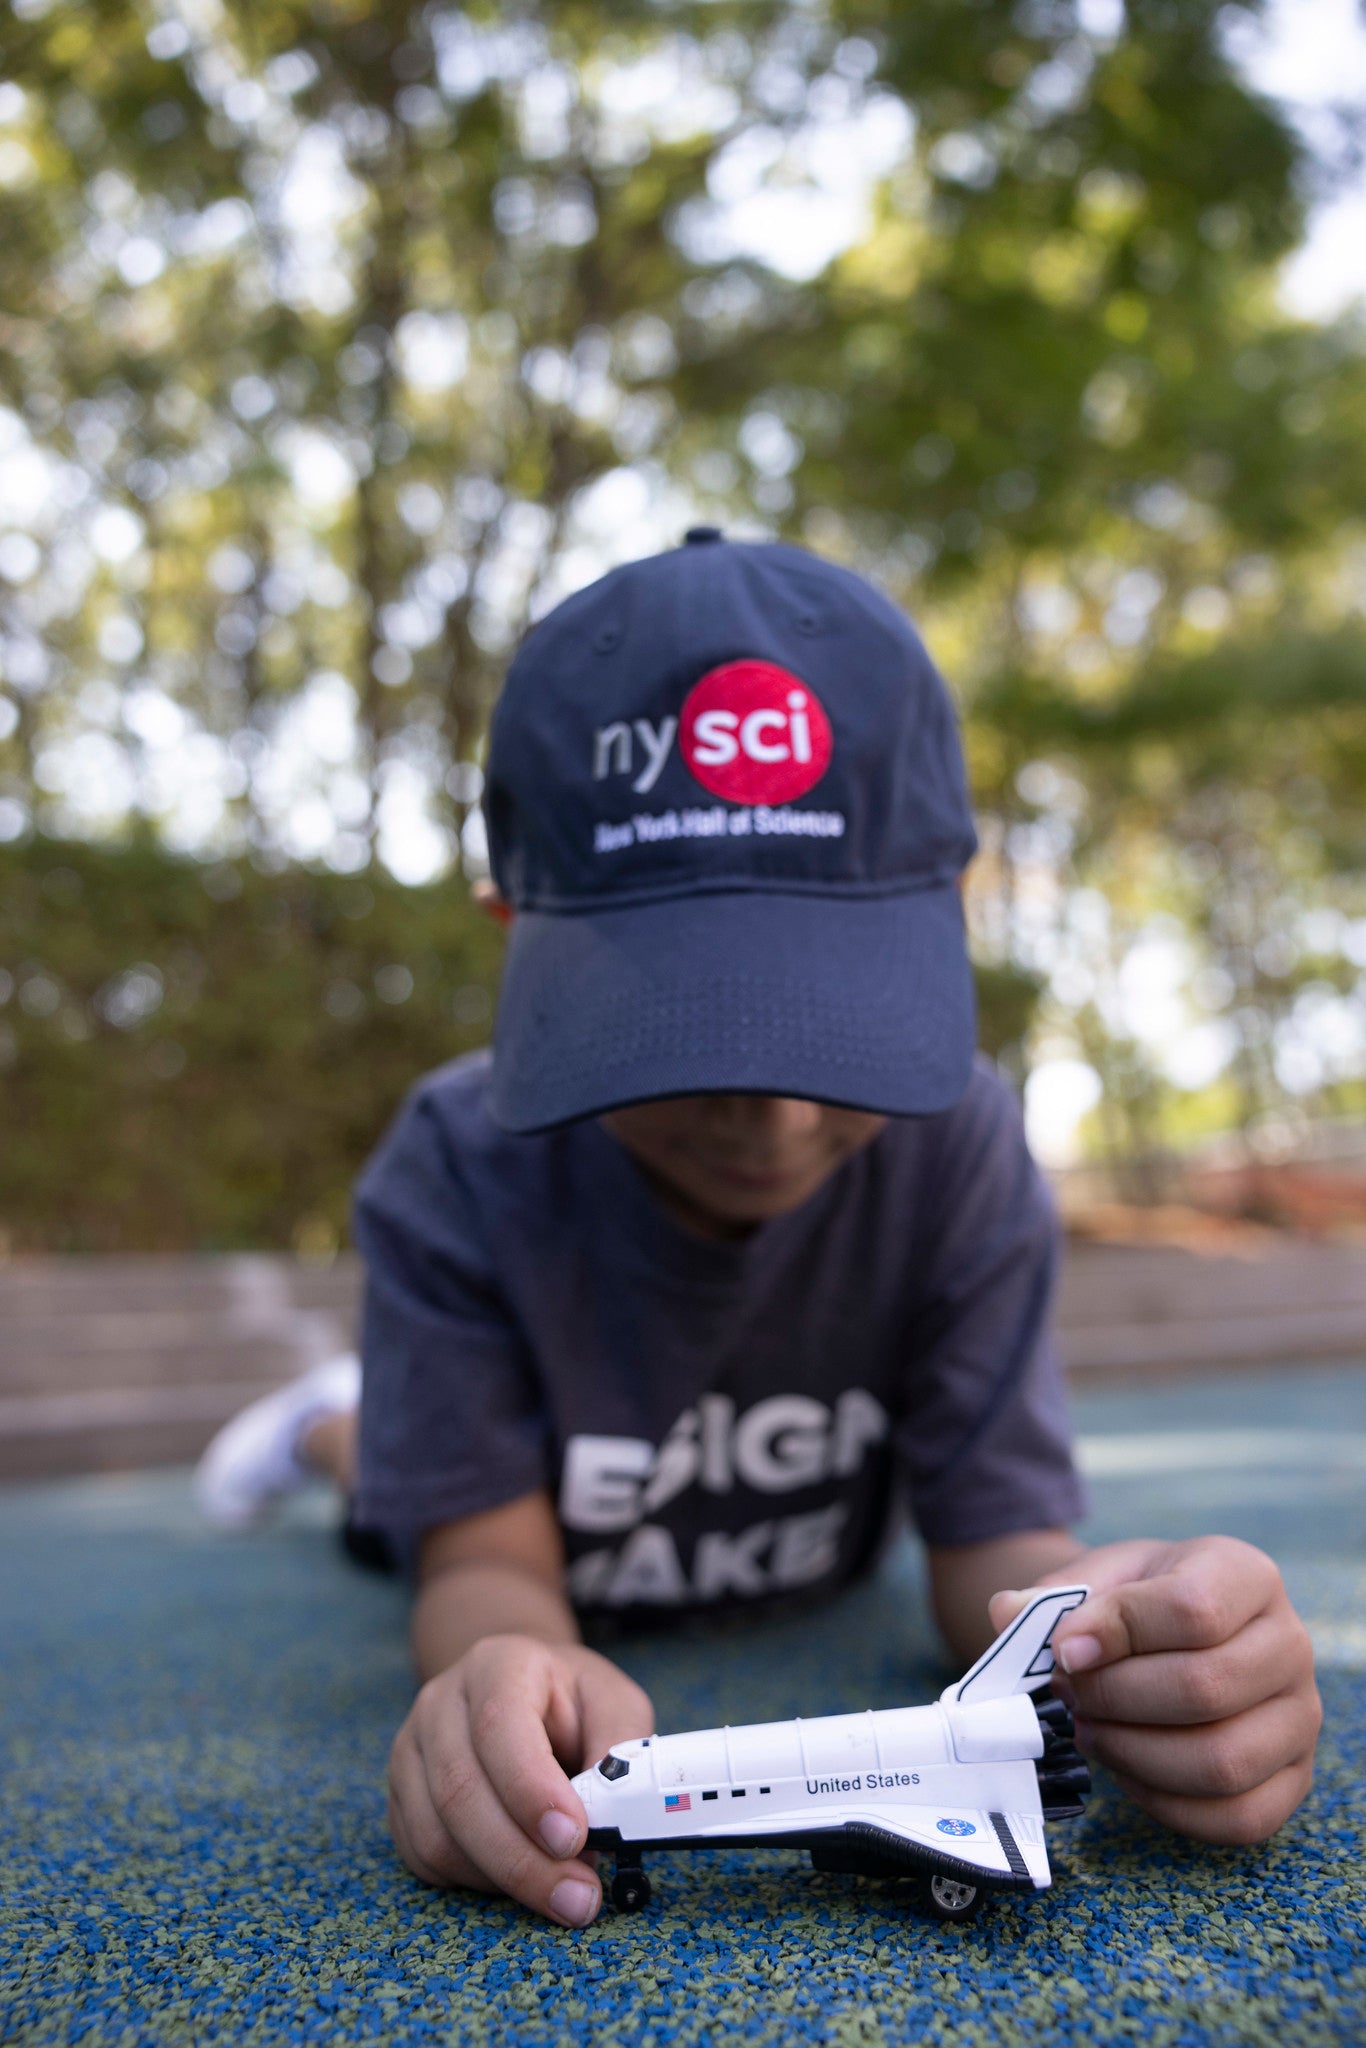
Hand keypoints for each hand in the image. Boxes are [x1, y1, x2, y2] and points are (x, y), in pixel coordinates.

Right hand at [387, 1633, 653, 1925]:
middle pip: (461, 1790)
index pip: (499, 1726)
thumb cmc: (571, 1703)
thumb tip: (612, 1814)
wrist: (520, 1692)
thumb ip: (620, 1749)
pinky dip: (474, 1882)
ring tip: (560, 1893)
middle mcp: (441, 1703)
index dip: (531, 1789)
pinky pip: (424, 1856)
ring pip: (437, 1833)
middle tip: (578, 1898)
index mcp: (497, 1665)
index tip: (572, 1839)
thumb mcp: (613, 1703)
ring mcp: (411, 1749)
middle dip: (522, 1858)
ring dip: (501, 1878)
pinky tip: (518, 1879)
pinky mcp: (401, 1796)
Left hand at [989, 1536, 1320, 1844]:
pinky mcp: (1294, 1779)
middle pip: (1205, 1689)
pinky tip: (1126, 1767)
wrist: (1177, 1633)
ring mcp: (1299, 1718)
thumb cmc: (1139, 1605)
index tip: (1063, 1649)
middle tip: (1070, 1694)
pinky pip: (1237, 1817)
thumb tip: (1007, 1614)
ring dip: (1133, 1753)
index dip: (1116, 1633)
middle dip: (1115, 1698)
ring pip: (1221, 1761)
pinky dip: (1166, 1802)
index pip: (1193, 1609)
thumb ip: (1054, 1596)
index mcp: (1246, 1576)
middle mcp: (1290, 1645)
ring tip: (1090, 1729)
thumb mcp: (1100, 1578)